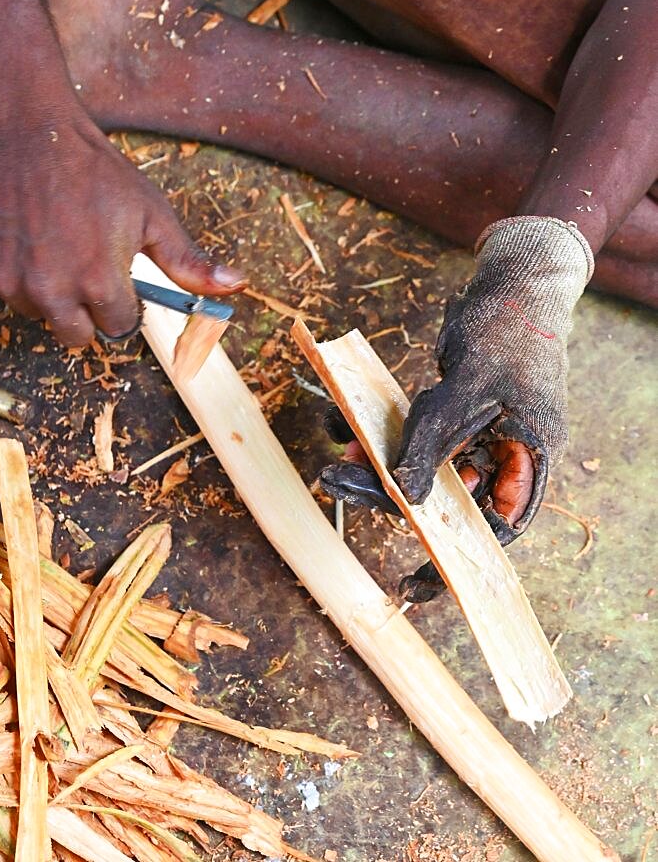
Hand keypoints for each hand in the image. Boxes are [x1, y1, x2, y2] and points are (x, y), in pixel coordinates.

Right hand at [0, 96, 244, 345]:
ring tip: (59, 248)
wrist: (28, 132)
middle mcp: (54, 293)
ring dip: (53, 296)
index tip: (119, 279)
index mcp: (101, 283)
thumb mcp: (151, 213)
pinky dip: (24, 279)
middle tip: (88, 270)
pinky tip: (33, 243)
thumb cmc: (94, 171)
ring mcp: (16, 285)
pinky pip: (12, 296)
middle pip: (78, 335)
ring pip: (43, 316)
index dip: (124, 303)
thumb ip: (187, 261)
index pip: (120, 327)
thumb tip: (234, 285)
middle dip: (88, 311)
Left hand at [320, 216, 593, 600]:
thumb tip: (402, 500)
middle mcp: (506, 453)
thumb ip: (433, 443)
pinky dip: (382, 432)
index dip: (455, 563)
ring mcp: (480, 433)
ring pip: (424, 466)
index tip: (414, 586)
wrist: (515, 279)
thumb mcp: (469, 388)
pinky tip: (345, 422)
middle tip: (336, 481)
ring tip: (335, 455)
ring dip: (378, 463)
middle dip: (390, 494)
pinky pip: (416, 434)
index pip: (495, 530)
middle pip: (447, 497)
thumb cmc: (508, 327)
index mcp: (530, 458)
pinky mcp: (455, 412)